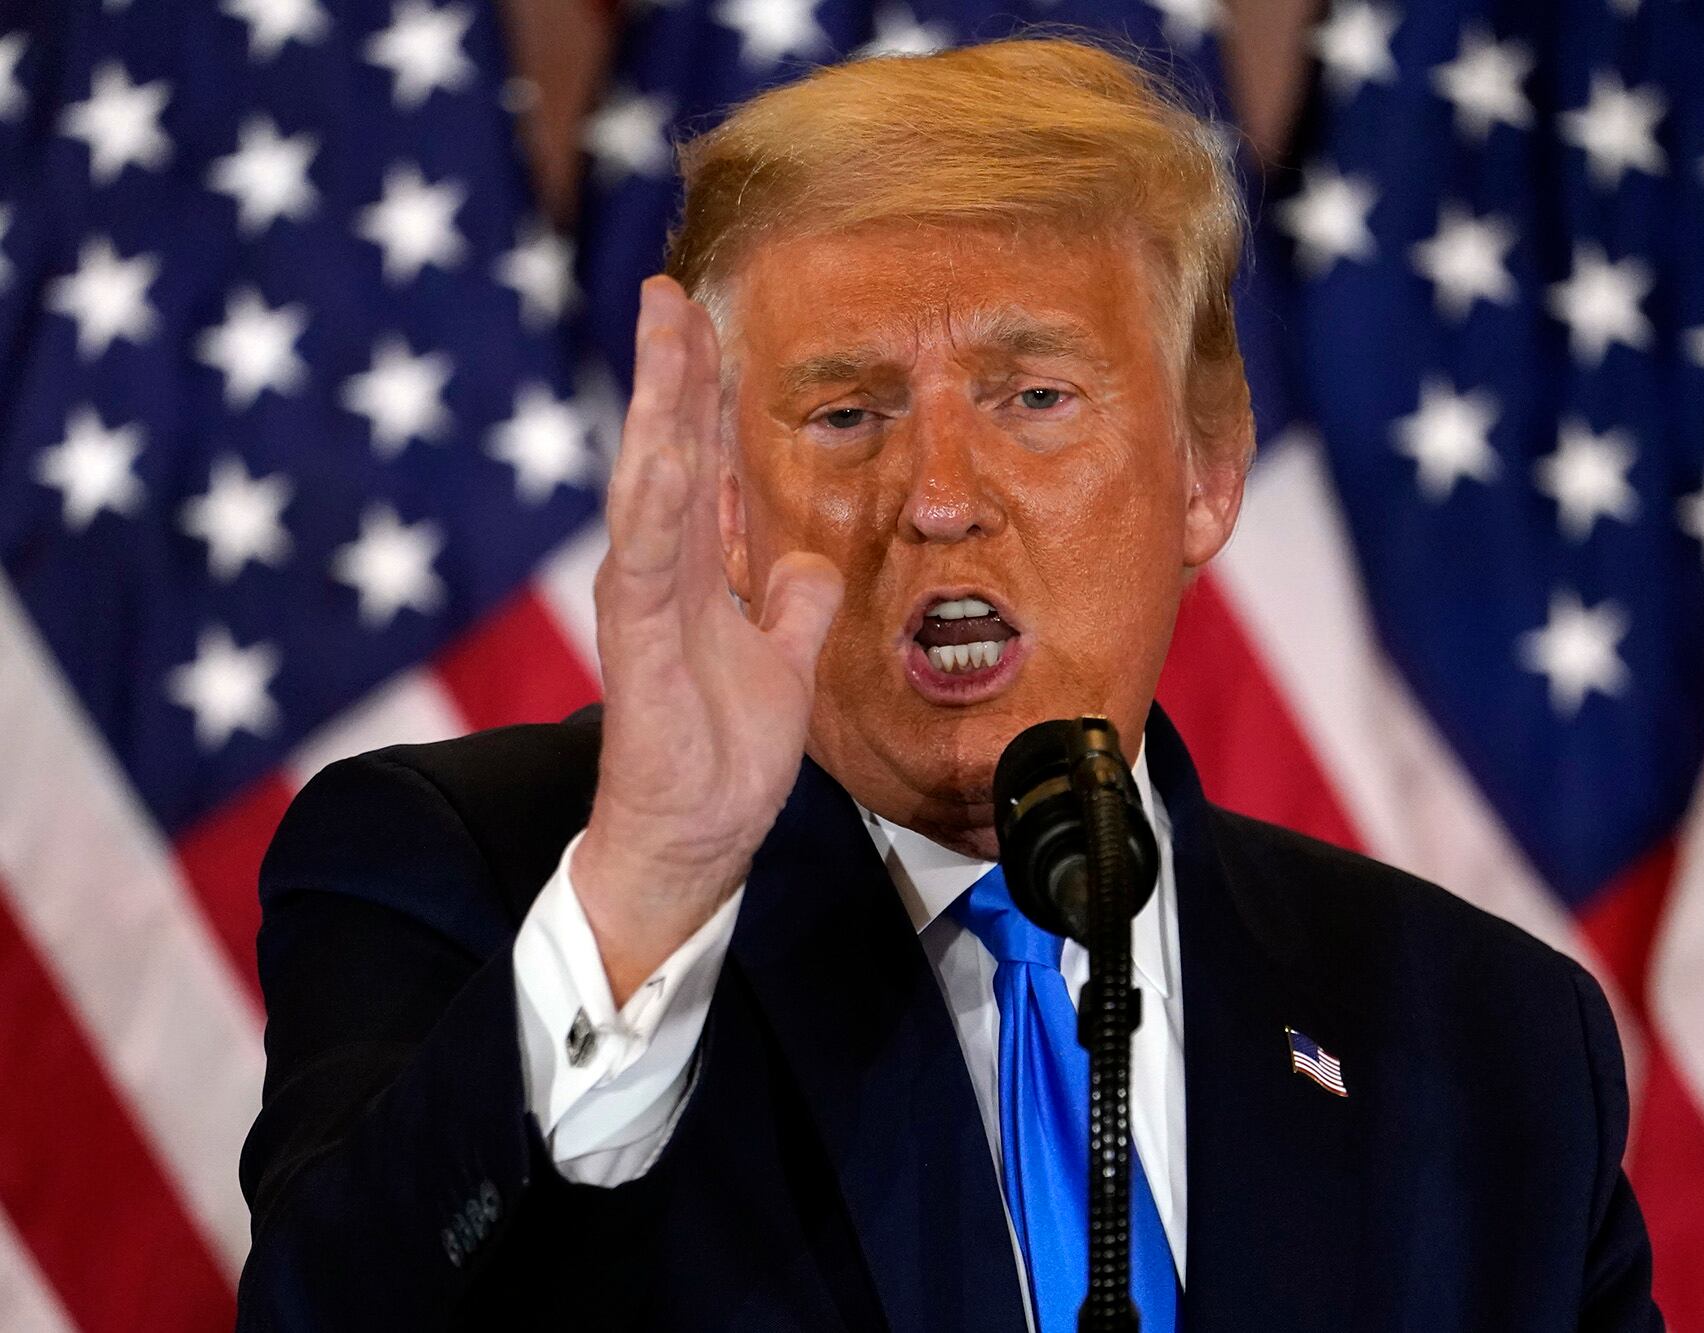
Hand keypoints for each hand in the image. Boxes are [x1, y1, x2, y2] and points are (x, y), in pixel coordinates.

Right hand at [573, 277, 843, 1004]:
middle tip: (670, 291)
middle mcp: (659, 572)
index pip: (697, 460)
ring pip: (649, 482)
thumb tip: (806, 560)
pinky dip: (653, 500)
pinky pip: (646, 558)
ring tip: (661, 333)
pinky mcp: (639, 642)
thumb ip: (791, 604)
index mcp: (692, 570)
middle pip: (667, 450)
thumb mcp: (782, 662)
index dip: (702, 390)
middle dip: (671, 371)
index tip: (704, 318)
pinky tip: (662, 446)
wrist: (694, 836)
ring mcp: (643, 602)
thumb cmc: (721, 754)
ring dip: (656, 407)